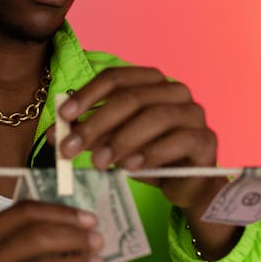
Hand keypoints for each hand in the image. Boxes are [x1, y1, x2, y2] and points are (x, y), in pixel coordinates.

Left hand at [51, 66, 242, 259]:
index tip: (63, 117)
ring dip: (121, 140)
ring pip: (154, 117)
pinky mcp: (205, 139)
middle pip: (131, 98)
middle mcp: (174, 90)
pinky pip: (177, 141)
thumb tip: (55, 133)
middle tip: (70, 148)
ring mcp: (193, 113)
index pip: (115, 78)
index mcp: (150, 80)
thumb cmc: (146, 155)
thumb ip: (89, 131)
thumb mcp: (112, 140)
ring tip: (97, 162)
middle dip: (96, 123)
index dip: (87, 95)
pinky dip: (150, 153)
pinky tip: (130, 167)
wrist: (185, 184)